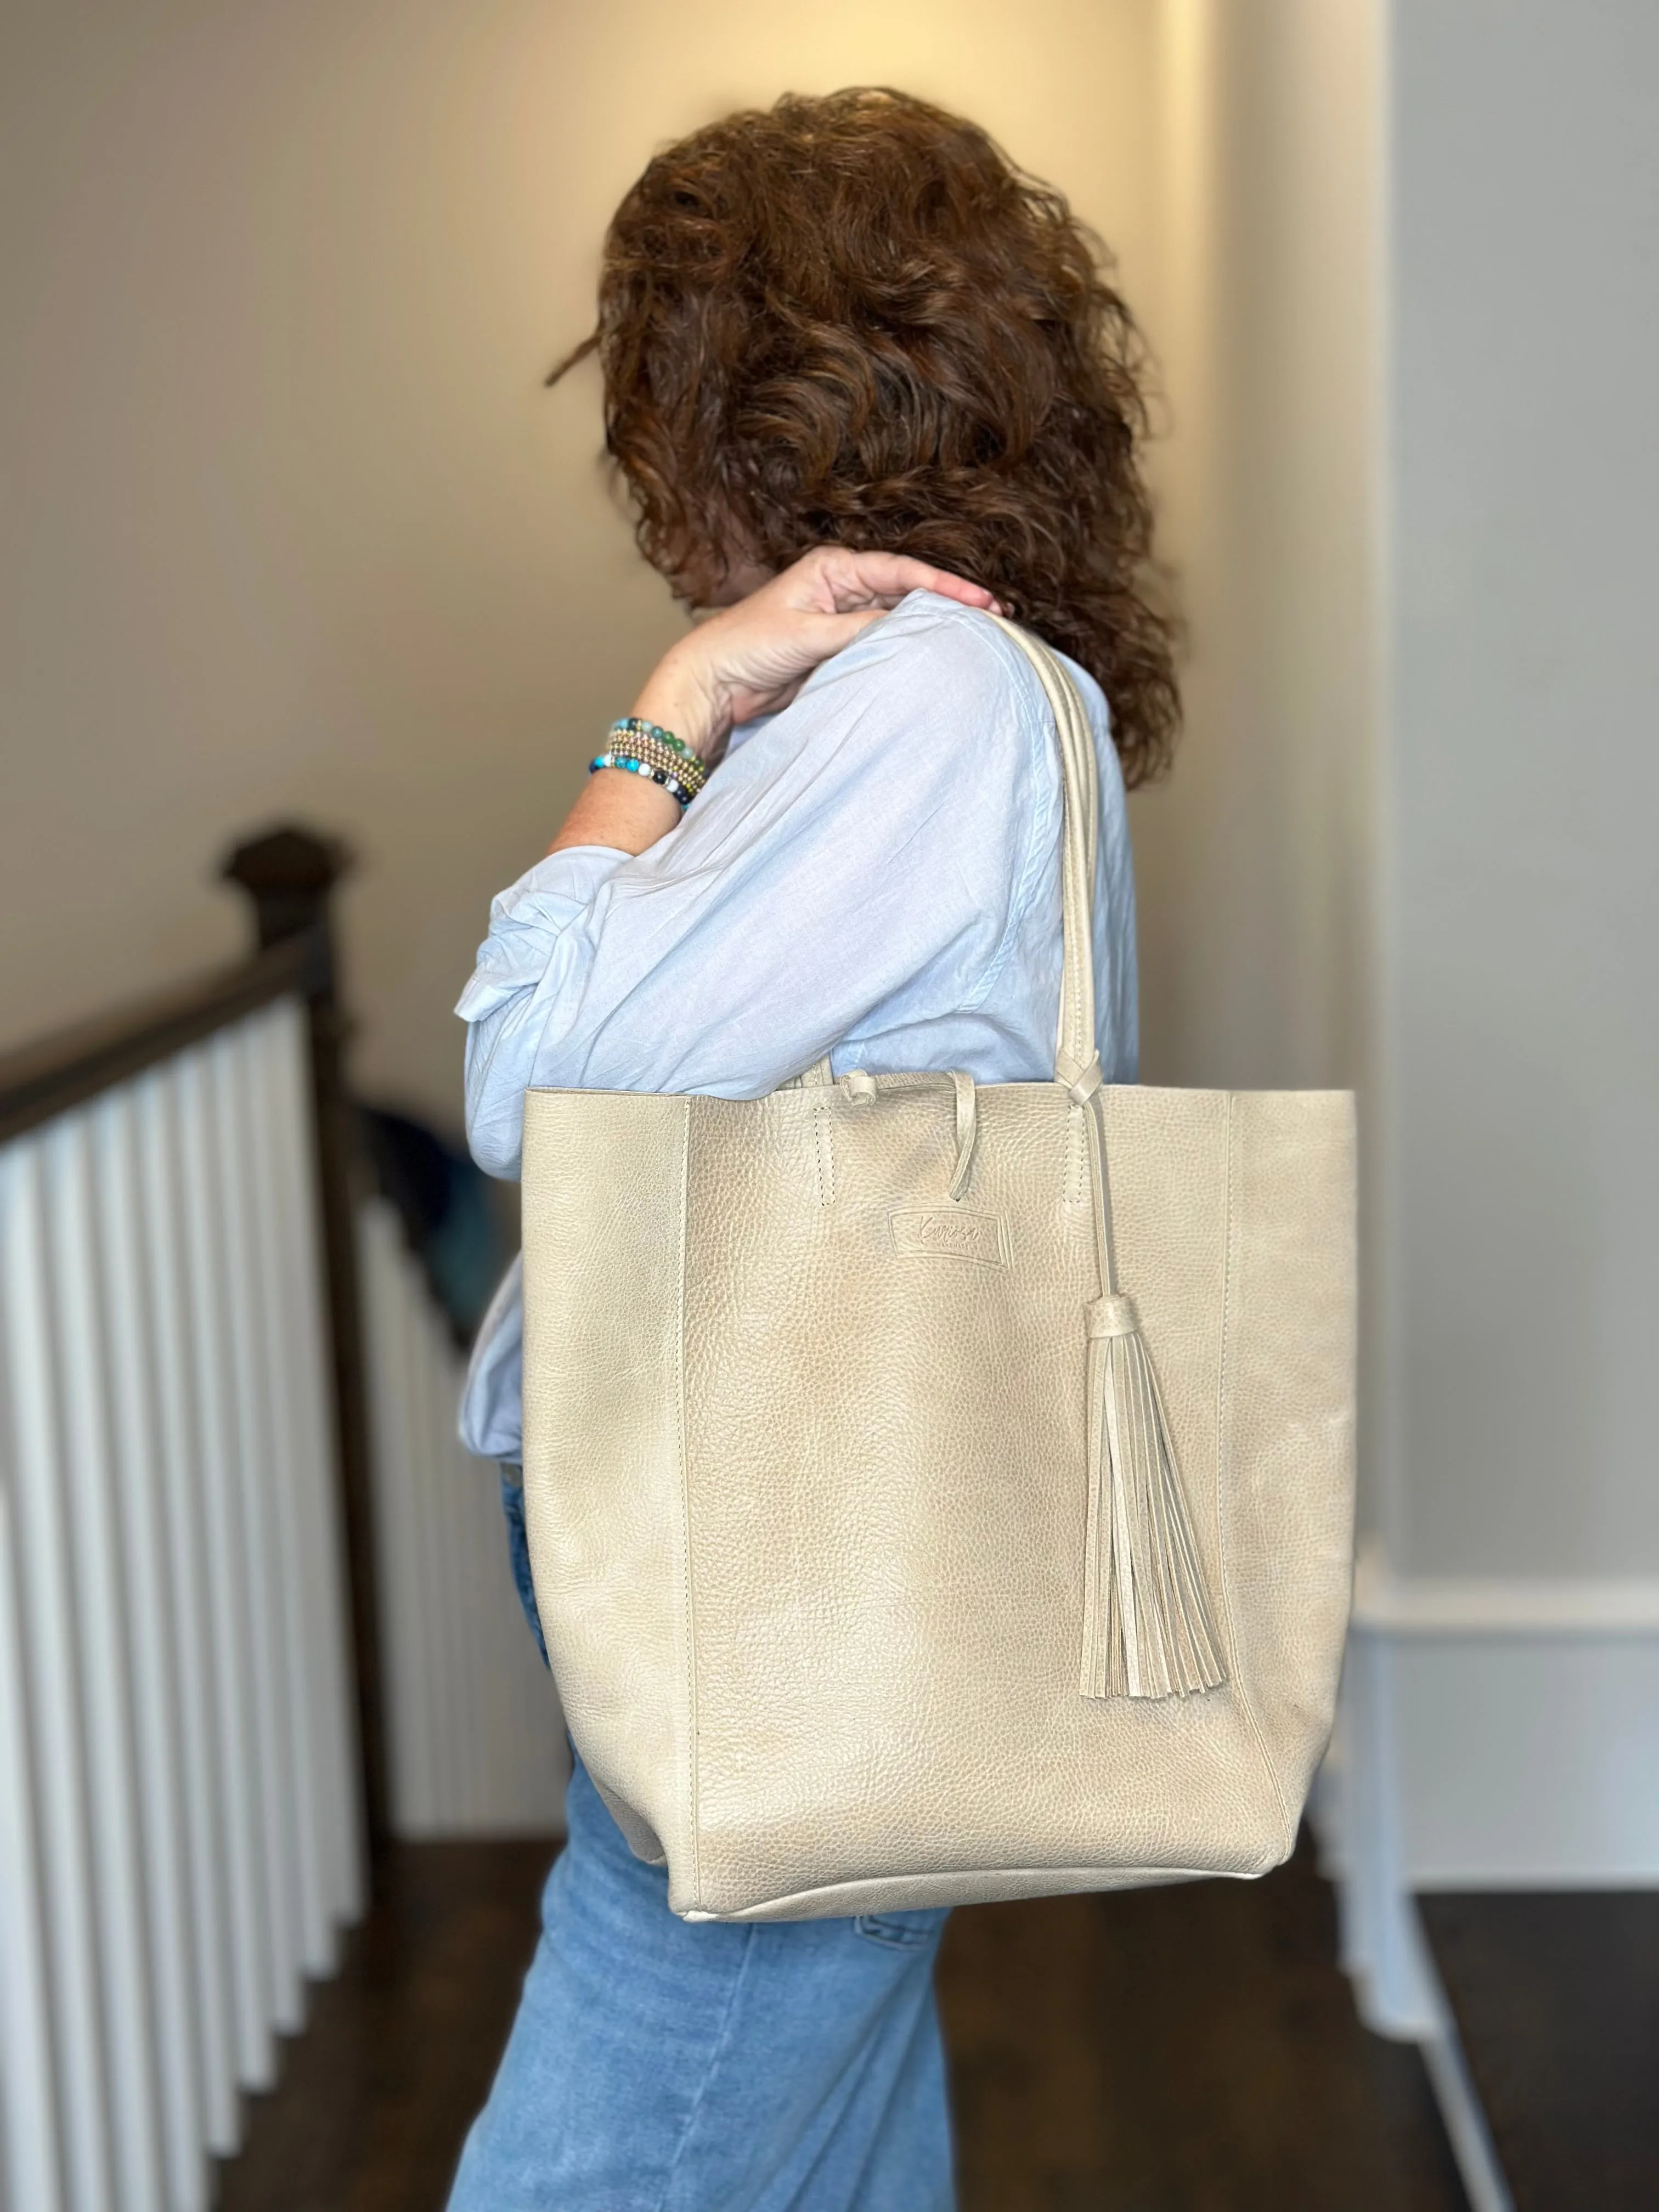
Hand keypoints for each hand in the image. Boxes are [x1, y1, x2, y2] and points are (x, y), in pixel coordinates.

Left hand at [632, 547, 1002, 758]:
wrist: (714, 680)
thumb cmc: (747, 645)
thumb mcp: (806, 635)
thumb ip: (857, 630)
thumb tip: (904, 628)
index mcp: (833, 568)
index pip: (900, 572)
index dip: (944, 585)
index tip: (981, 599)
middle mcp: (843, 587)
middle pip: (908, 592)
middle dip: (950, 603)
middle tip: (996, 615)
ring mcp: (844, 617)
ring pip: (900, 618)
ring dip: (935, 626)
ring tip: (978, 634)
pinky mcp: (840, 647)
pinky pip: (884, 644)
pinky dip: (910, 648)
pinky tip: (937, 654)